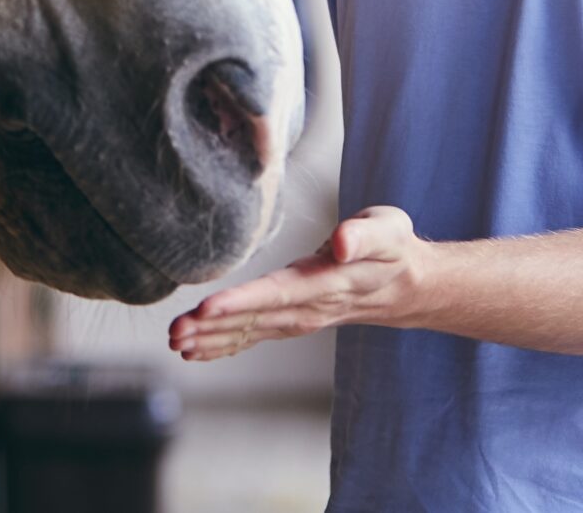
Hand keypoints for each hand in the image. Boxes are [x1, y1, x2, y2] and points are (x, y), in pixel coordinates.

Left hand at [167, 205, 425, 362]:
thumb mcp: (389, 231)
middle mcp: (310, 307)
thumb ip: (365, 235)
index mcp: (328, 283)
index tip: (208, 308)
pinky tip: (196, 351)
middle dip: (213, 326)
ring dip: (212, 338)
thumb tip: (340, 243)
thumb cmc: (394, 249)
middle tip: (175, 332)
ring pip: (251, 331)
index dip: (244, 302)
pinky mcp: (293, 320)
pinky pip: (255, 337)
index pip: (280, 293)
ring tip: (175, 342)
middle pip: (256, 319)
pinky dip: (224, 344)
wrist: (408, 286)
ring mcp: (301, 319)